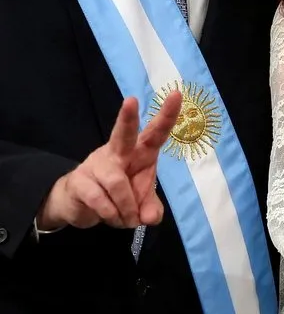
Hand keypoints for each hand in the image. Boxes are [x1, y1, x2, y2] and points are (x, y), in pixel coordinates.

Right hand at [38, 92, 181, 229]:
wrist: (78, 205)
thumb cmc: (118, 195)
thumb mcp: (141, 205)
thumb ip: (151, 209)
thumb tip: (150, 217)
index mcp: (139, 153)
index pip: (155, 133)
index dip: (166, 116)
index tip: (176, 95)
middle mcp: (118, 153)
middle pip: (123, 133)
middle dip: (127, 118)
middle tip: (131, 101)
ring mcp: (96, 164)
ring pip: (117, 183)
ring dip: (126, 207)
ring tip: (127, 218)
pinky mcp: (80, 180)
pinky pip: (100, 199)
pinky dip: (111, 214)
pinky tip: (111, 216)